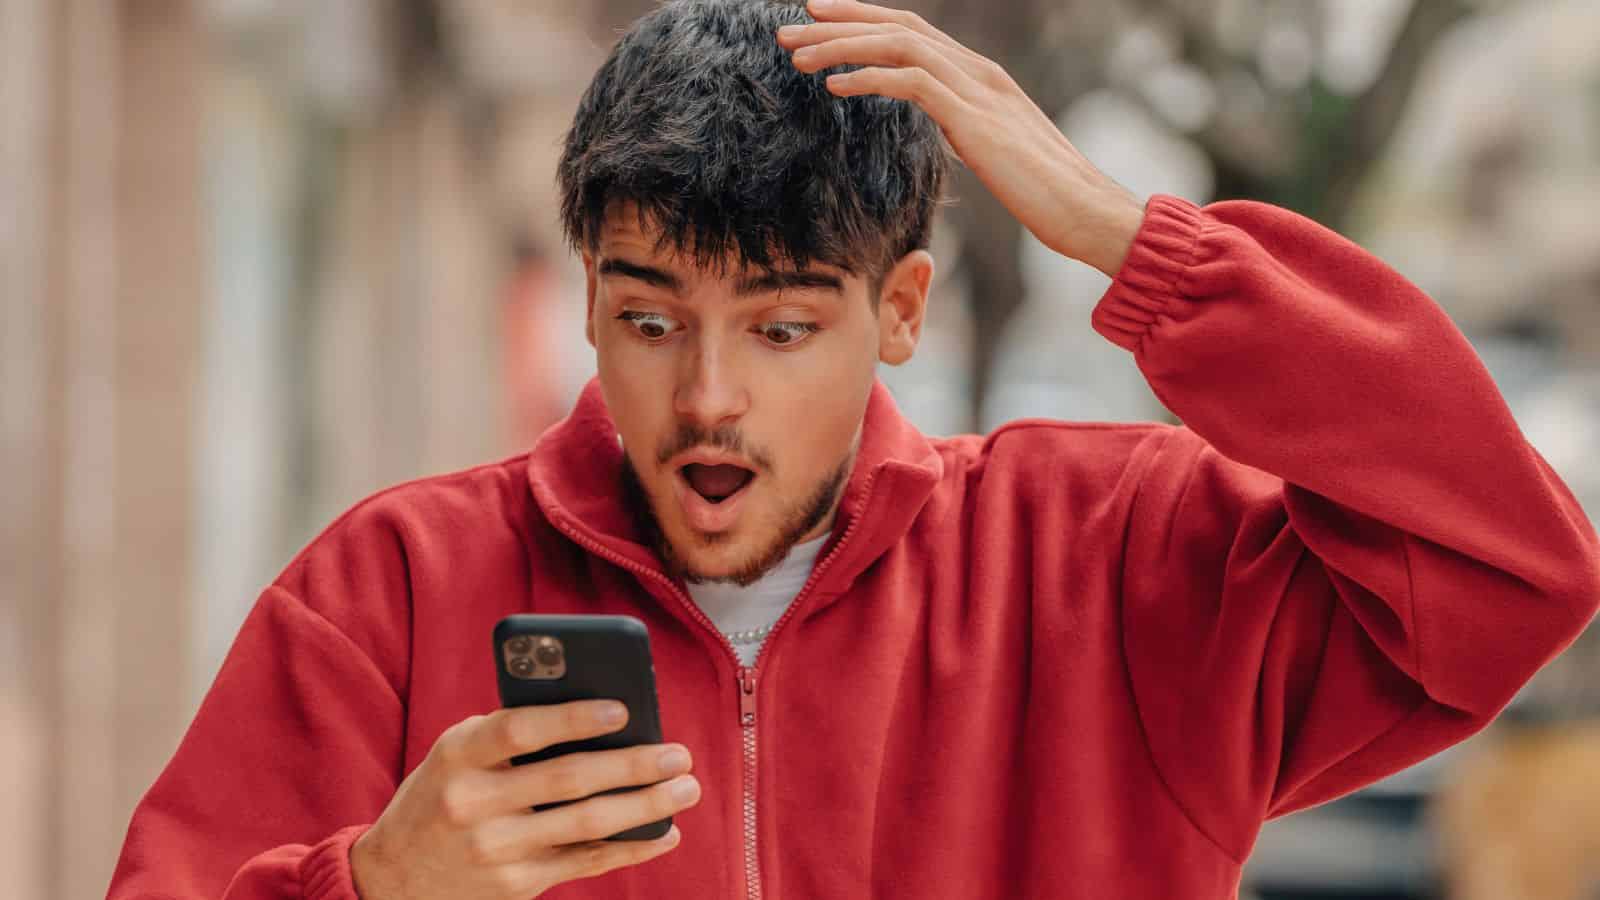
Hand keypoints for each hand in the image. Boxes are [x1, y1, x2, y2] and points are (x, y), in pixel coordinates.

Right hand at [350, 701, 698, 899]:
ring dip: (646, 806)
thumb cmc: (442, 794)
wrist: (391, 877)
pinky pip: (585, 863)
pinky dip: (631, 847)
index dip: (574, 718)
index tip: (623, 710)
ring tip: (685, 789)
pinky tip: (664, 833)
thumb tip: (600, 716)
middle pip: (568, 780)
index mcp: (459, 755)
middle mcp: (474, 803)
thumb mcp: (458, 754)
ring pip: (587, 825)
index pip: (521, 729)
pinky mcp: (515, 884)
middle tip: (679, 754)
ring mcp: (496, 849)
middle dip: (634, 766)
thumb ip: (512, 732)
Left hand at [778, 0, 1146, 277]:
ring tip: (798, 58)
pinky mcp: (975, 119)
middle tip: (788, 32)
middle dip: (839, 24)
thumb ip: (966, 128)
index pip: (913, 30)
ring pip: (898, 44)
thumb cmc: (1045, 193)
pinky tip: (835, 87)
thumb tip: (943, 127)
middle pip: (898, 24)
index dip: (863, 20)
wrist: (1088, 211)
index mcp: (981, 75)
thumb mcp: (996, 151)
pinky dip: (868, 78)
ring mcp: (978, 90)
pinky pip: (911, 82)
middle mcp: (978, 70)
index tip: (818, 22)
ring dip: (842, 47)